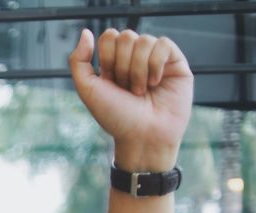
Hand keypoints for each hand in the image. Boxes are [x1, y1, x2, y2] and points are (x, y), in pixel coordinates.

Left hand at [69, 28, 193, 172]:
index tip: (110, 81)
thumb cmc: (115, 117)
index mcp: (114, 63)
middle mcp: (135, 59)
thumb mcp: (88, 90)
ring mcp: (156, 60)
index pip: (109, 37)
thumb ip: (79, 61)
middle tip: (127, 89)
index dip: (108, 57)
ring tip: (141, 91)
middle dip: (122, 66)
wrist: (142, 137)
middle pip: (126, 36)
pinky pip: (164, 44)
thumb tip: (86, 32)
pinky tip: (155, 83)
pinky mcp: (176, 63)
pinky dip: (155, 64)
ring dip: (137, 69)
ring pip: (144, 40)